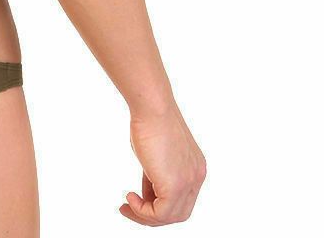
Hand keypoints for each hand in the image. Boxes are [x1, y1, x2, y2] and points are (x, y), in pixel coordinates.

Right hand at [119, 103, 205, 225]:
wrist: (152, 106)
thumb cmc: (149, 120)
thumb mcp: (155, 152)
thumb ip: (156, 172)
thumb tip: (147, 192)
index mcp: (195, 168)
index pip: (181, 197)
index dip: (158, 201)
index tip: (137, 196)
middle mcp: (196, 177)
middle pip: (178, 212)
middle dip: (152, 214)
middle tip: (129, 207)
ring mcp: (188, 182)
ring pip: (170, 217)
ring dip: (145, 215)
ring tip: (127, 206)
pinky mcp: (175, 185)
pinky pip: (160, 214)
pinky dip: (143, 211)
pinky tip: (130, 198)